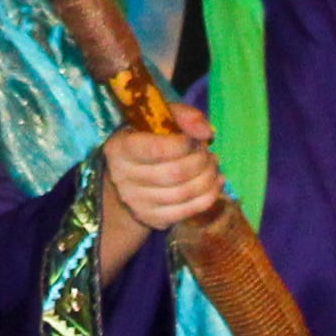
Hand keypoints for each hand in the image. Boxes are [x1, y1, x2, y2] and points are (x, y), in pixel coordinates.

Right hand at [97, 107, 225, 273]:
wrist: (130, 178)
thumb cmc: (147, 140)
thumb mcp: (158, 118)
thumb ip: (182, 115)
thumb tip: (206, 133)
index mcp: (119, 148)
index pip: (157, 149)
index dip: (185, 144)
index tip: (195, 139)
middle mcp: (122, 178)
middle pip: (175, 173)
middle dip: (201, 161)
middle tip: (208, 153)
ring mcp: (136, 203)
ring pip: (184, 193)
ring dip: (208, 178)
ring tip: (213, 165)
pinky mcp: (152, 219)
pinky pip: (189, 211)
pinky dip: (209, 196)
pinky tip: (215, 182)